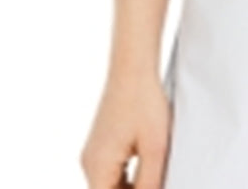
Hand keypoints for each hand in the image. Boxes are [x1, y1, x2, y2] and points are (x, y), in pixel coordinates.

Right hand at [80, 74, 172, 188]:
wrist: (132, 71)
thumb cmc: (143, 103)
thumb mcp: (155, 148)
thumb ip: (150, 181)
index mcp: (99, 166)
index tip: (150, 188)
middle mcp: (90, 162)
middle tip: (156, 184)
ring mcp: (94, 154)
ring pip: (110, 185)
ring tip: (155, 182)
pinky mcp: (102, 146)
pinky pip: (112, 173)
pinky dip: (128, 180)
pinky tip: (149, 175)